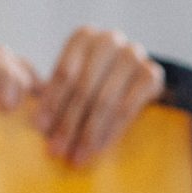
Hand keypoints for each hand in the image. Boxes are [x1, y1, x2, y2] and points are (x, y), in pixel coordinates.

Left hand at [30, 26, 164, 168]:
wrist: (133, 78)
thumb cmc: (93, 83)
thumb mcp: (71, 82)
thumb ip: (54, 98)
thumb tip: (39, 126)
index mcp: (84, 36)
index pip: (65, 72)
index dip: (52, 103)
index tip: (40, 129)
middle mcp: (110, 40)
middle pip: (84, 87)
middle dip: (68, 123)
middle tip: (57, 150)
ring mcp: (134, 55)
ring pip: (106, 100)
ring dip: (88, 133)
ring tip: (76, 156)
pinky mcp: (152, 74)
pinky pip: (128, 108)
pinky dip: (111, 132)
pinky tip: (98, 149)